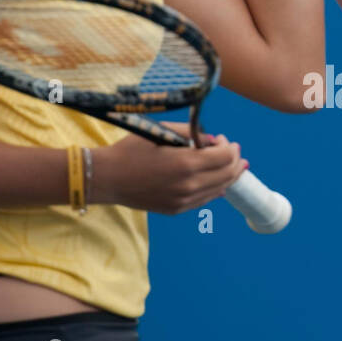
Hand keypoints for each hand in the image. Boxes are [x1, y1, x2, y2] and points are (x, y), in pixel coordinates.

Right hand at [92, 126, 247, 215]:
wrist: (107, 178)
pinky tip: (219, 181)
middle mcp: (189, 185)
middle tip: (233, 150)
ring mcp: (184, 201)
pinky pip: (205, 199)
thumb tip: (211, 140)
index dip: (228, 146)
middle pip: (228, 174)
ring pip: (220, 189)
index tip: (222, 139)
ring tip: (233, 165)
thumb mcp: (161, 131)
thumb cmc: (131, 150)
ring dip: (229, 175)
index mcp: (186, 163)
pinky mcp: (177, 209)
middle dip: (234, 159)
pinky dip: (216, 188)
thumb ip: (190, 132)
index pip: (225, 156)